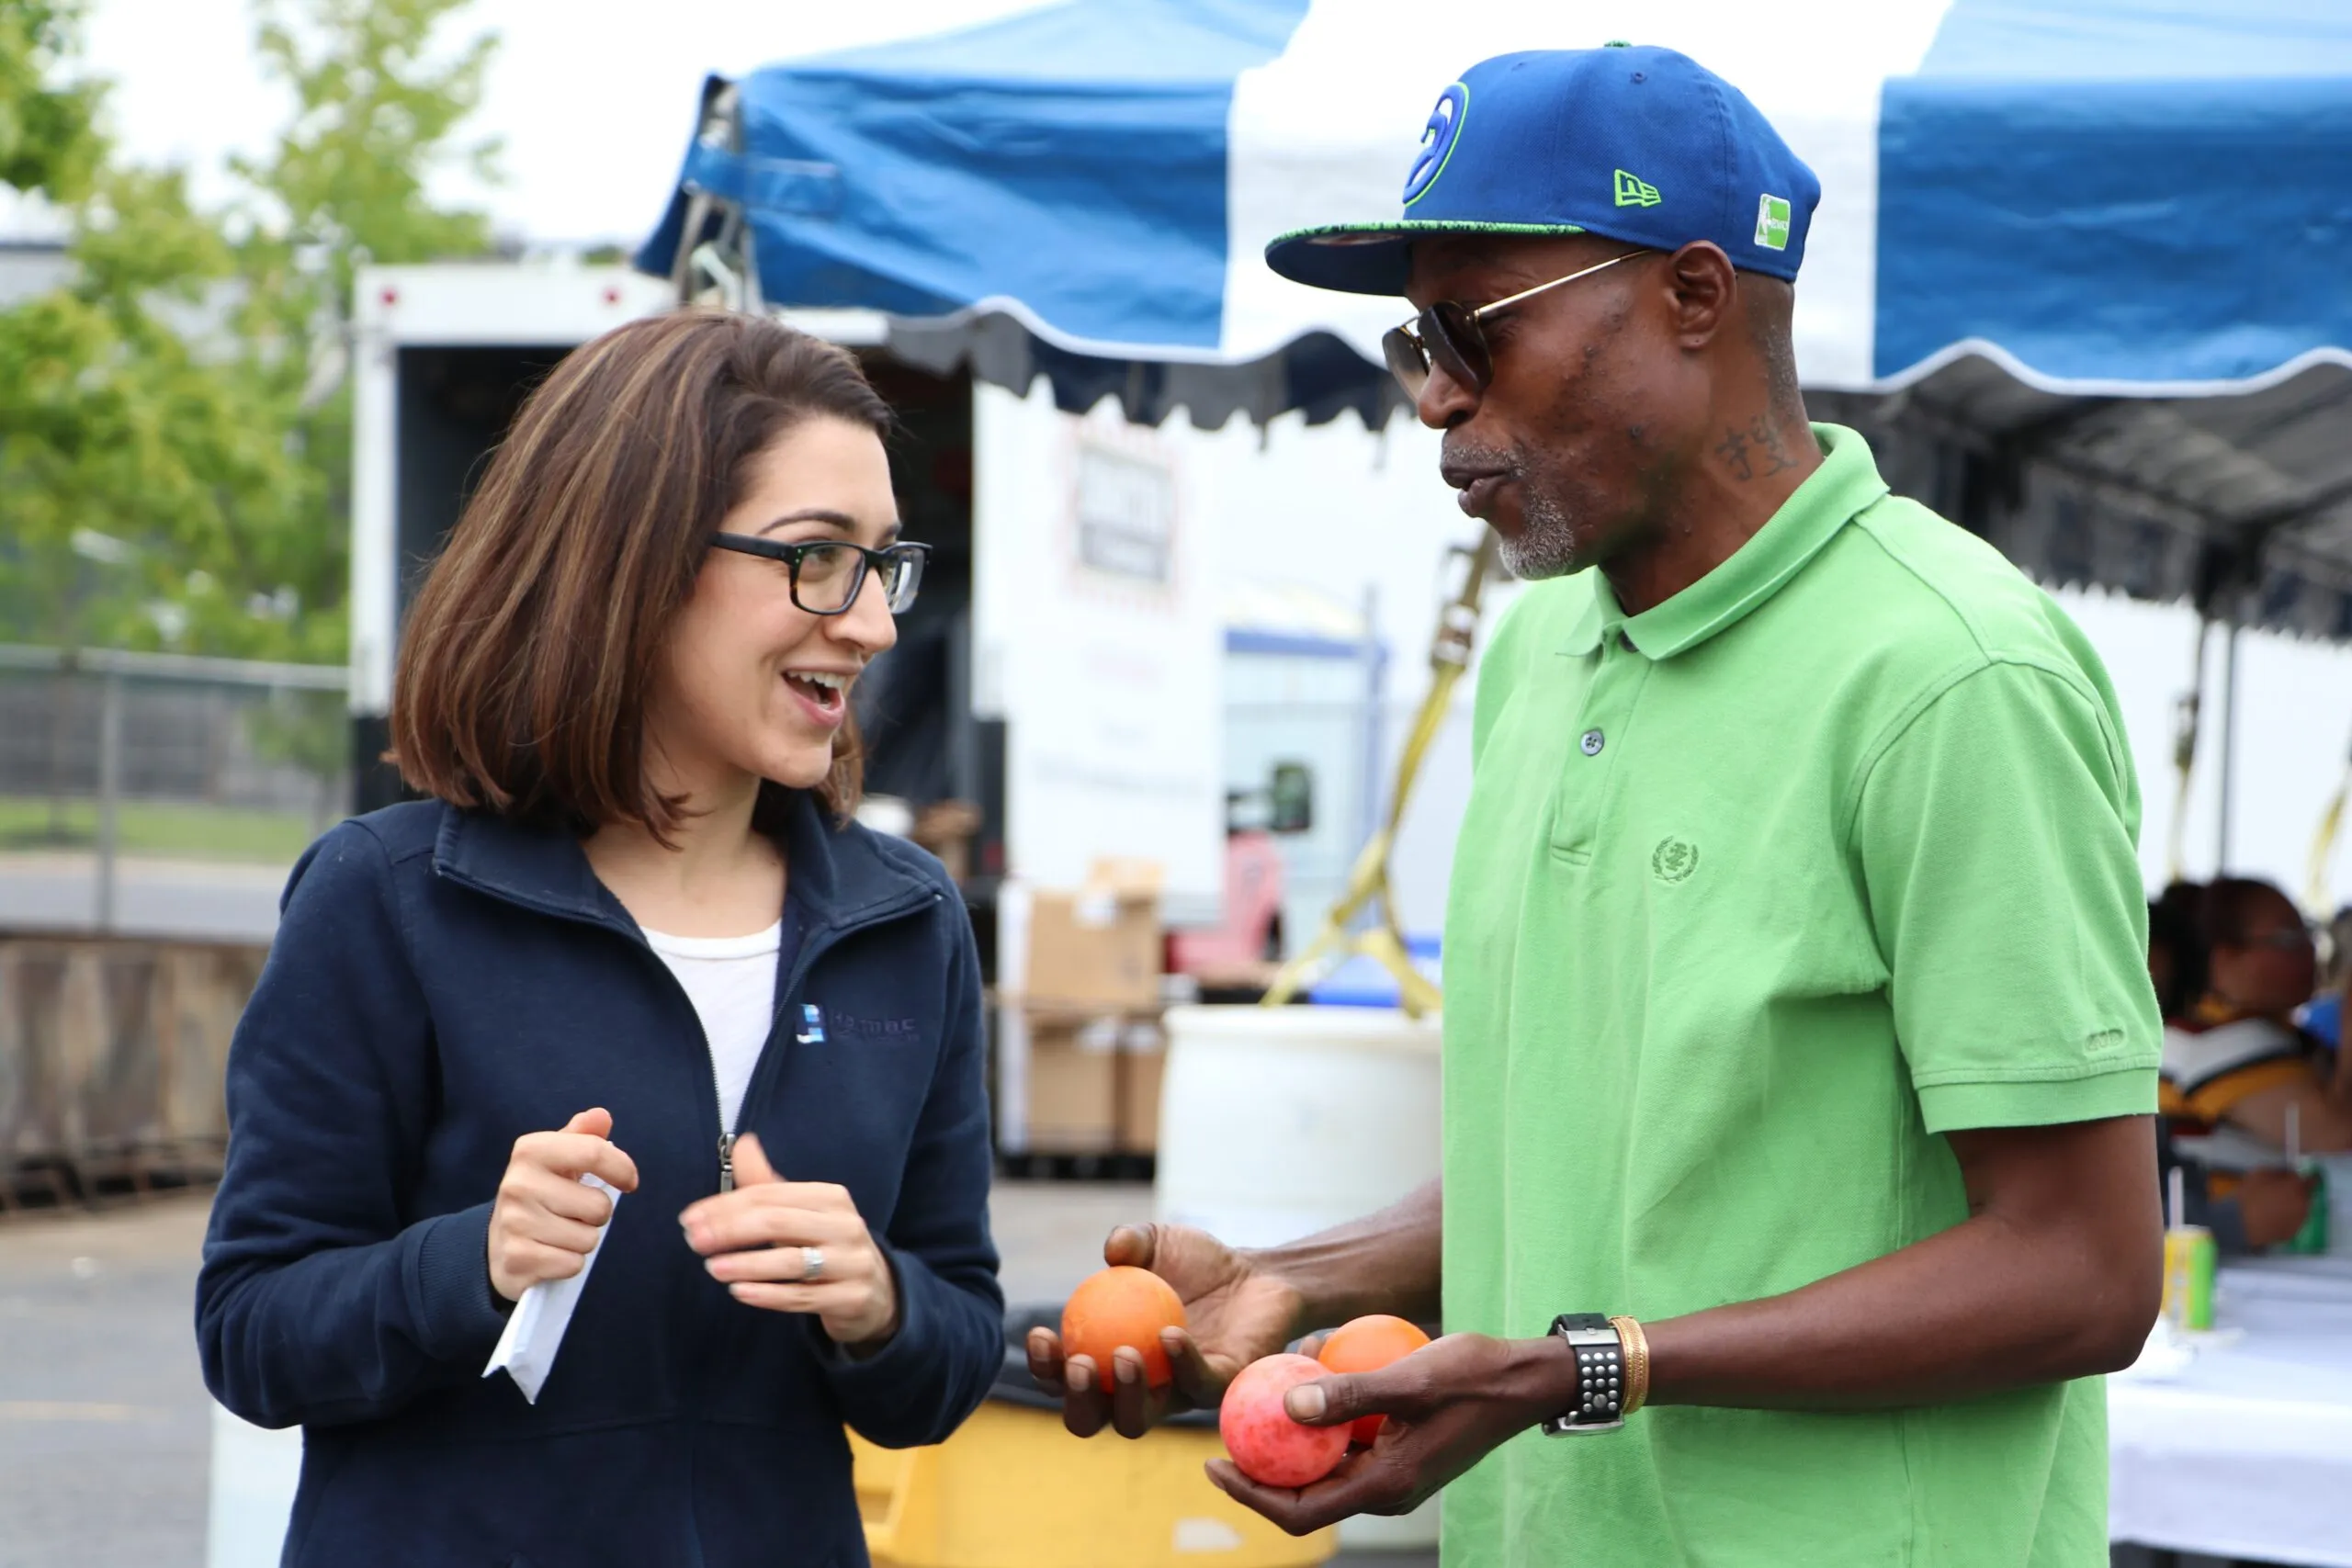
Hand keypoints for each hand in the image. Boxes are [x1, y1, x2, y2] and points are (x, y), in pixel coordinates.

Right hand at [487, 1108, 639, 1302]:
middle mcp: (518, 1184)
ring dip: (583, 1240)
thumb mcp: (557, 1160)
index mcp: (530, 1151)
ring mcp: (515, 1223)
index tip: (628, 1182)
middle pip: (599, 1206)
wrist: (497, 1243)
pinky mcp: (518, 1259)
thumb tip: (601, 1116)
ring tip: (559, 1233)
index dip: (622, 1168)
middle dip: (596, 1215)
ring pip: (588, 1239)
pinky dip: (569, 1263)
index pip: (594, 1152)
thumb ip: (582, 1137)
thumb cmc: (540, 1195)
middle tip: (573, 1213)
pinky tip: (550, 1253)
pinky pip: (573, 1264)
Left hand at [679, 1134, 897, 1349]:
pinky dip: (769, 1295)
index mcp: (831, 1198)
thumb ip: (766, 1184)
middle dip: (731, 1231)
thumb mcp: (801, 1212)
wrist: (877, 1291)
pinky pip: (804, 1296)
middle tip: (695, 1241)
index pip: (770, 1195)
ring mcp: (851, 1263)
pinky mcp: (851, 1298)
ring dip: (747, 1264)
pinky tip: (740, 1292)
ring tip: (713, 1268)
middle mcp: (845, 1226)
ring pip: (792, 1262)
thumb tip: (743, 1143)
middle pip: (779, 1223)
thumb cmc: (826, 1245)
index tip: (690, 1219)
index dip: (726, 1206)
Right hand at [1026, 1223, 1303, 1439]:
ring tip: (1123, 1354)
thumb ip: (1131, 1241)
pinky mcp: (1219, 1390)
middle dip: (1075, 1400)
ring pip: (1137, 1421)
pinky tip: (1170, 1334)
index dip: (1044, 1366)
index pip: (1063, 1378)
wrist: (1258, 1273)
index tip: (1042, 1334)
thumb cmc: (1197, 1263)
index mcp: (1106, 1359)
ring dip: (1123, 1395)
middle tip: (1079, 1363)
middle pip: (1090, 1418)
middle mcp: (1136, 1389)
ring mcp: (1176, 1396)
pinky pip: (1195, 1387)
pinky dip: (1179, 1364)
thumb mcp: (1156, 1243)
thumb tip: (1112, 1251)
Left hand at [1207, 1333, 1564, 1534]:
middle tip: (1222, 1429)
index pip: (1300, 1511)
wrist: (1526, 1379)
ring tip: (1263, 1388)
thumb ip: (1350, 1394)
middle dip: (1260, 1466)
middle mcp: (1385, 1489)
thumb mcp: (1409, 1378)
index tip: (1212, 1465)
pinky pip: (1348, 1441)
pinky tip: (1312, 1367)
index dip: (1250, 1495)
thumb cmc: (1474, 1377)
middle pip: (1304, 1494)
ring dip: (1293, 1433)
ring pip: (1325, 1465)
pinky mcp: (1399, 1449)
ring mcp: (1393, 1471)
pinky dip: (1324, 1416)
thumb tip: (1288, 1403)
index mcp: (1386, 1486)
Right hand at [2234, 1167, 2317, 1250]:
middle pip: (2306, 1195)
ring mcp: (2301, 1220)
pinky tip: (2274, 1217)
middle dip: (2297, 1192)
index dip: (2308, 1176)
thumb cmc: (2249, 1195)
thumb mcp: (2259, 1174)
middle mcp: (2304, 1203)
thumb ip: (2279, 1171)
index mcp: (2297, 1187)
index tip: (2299, 1176)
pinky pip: (2294, 1221)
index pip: (2313, 1179)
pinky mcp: (2294, 1232)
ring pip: (2301, 1208)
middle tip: (2282, 1192)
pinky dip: (2288, 1218)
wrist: (2242, 1224)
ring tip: (2276, 1206)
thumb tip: (2289, 1172)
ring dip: (2293, 1205)